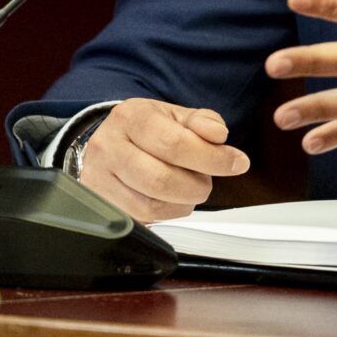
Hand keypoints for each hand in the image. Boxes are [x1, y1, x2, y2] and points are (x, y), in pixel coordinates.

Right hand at [73, 99, 249, 221]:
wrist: (111, 141)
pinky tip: (172, 200)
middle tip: (206, 181)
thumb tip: (218, 135)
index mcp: (130, 117)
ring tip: (189, 188)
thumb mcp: (175, 115)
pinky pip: (141, 220)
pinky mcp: (101, 204)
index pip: (175, 143)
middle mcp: (108, 147)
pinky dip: (167, 214)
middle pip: (161, 179)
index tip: (237, 163)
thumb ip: (202, 121)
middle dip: (196, 185)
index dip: (212, 158)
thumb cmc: (147, 129)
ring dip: (182, 202)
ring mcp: (99, 178)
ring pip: (151, 205)